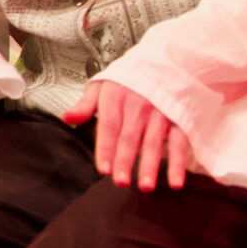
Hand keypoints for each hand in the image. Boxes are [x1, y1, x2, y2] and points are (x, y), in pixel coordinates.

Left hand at [63, 80, 192, 190]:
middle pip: (130, 137)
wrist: (164, 62)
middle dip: (125, 161)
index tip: (102, 169)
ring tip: (146, 185)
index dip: (105, 148)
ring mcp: (160, 113)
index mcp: (116, 97)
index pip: (109, 126)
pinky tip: (175, 181)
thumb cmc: (128, 80)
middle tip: (121, 182)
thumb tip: (67, 118)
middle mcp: (138, 105)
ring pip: (153, 142)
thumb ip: (85, 105)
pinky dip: (178, 163)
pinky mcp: (178, 119)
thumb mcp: (102, 85)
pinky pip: (178, 143)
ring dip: (150, 165)